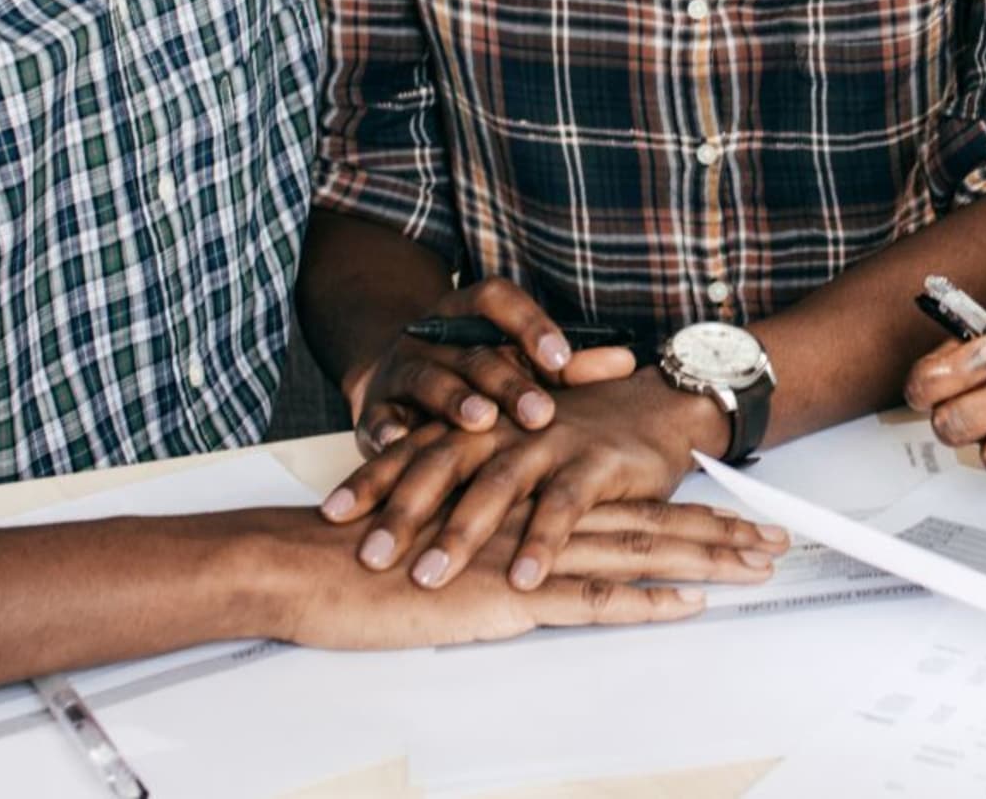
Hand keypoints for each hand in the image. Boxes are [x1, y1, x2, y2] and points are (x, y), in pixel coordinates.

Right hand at [271, 498, 786, 652]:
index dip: (688, 512)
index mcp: (530, 504)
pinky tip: (688, 602)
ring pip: (637, 553)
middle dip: (721, 533)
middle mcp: (540, 519)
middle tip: (781, 540)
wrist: (310, 561)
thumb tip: (532, 556)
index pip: (626, 507)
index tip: (741, 519)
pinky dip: (643, 601)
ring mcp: (529, 554)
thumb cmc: (369, 553)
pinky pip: (590, 598)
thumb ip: (494, 536)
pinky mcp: (508, 594)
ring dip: (705, 560)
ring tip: (760, 566)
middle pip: (650, 523)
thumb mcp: (446, 532)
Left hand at [321, 371, 727, 590]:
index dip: (372, 480)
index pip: (415, 449)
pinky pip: (564, 507)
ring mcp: (551, 442)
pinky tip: (522, 578)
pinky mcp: (596, 463)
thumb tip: (397, 513)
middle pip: (445, 466)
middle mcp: (507, 428)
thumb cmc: (574, 433)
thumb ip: (464, 470)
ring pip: (498, 485)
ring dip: (462, 532)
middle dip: (403, 511)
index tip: (328, 515)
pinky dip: (542, 543)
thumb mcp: (511, 443)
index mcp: (480, 424)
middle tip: (368, 556)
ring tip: (430, 576)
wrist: (657, 406)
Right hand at [340, 278, 637, 447]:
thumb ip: (571, 367)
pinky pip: (376, 419)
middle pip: (473, 353)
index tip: (563, 359)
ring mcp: (401, 371)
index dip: (530, 324)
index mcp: (470, 314)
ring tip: (481, 420)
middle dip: (507, 383)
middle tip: (542, 413)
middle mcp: (434, 337)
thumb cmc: (480, 374)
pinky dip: (385, 432)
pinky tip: (398, 445)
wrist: (397, 379)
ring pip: (428, 380)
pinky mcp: (373, 409)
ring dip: (453, 401)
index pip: (497, 299)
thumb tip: (630, 364)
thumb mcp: (520, 362)